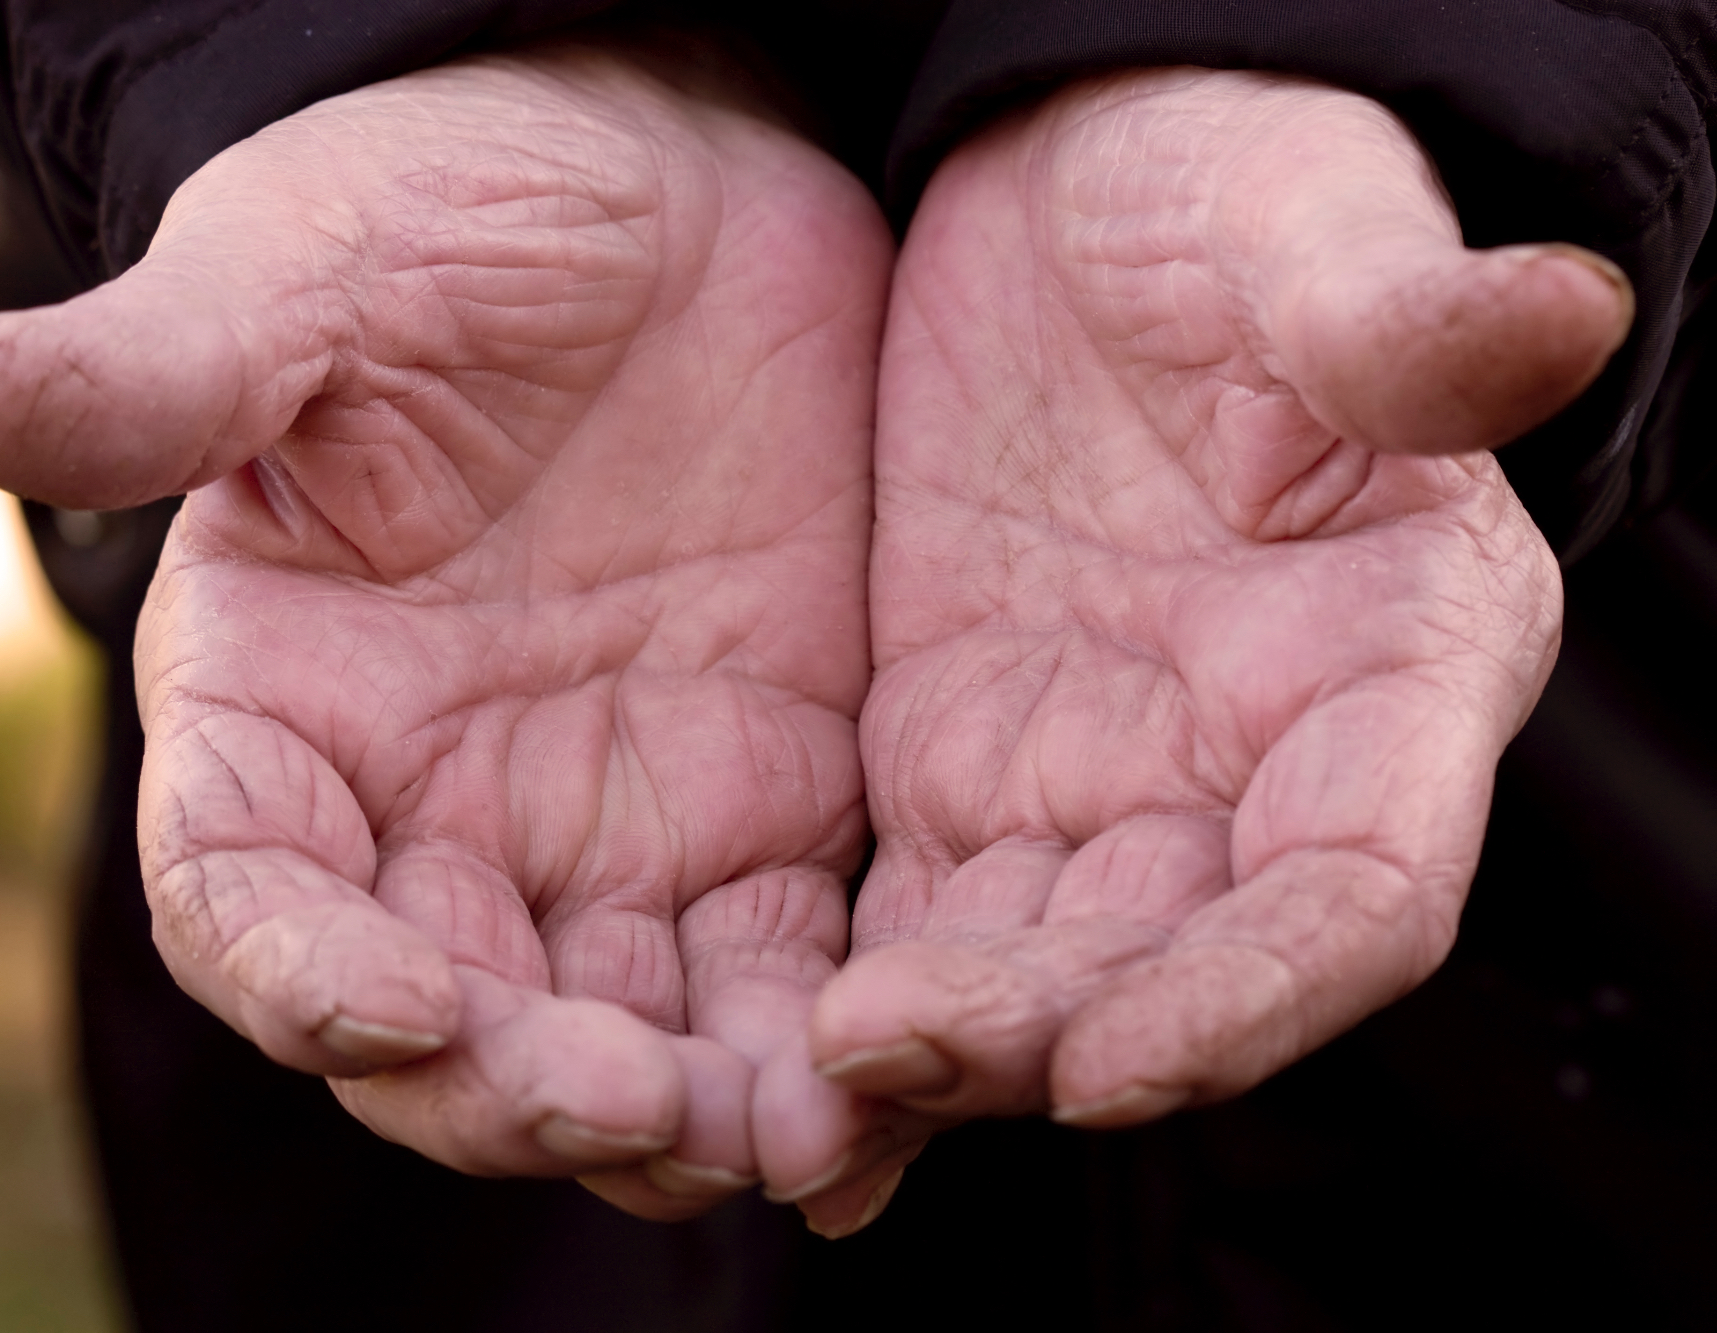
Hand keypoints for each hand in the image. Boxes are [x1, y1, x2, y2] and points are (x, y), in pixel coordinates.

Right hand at [0, 46, 892, 1215]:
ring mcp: (599, 824)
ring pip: (615, 1036)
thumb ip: (166, 371)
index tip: (400, 1005)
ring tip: (772, 1135)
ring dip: (681, 1112)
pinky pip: (777, 971)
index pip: (248, 896)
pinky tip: (867, 1105)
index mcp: (283, 705)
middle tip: (627, 1106)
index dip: (301, 976)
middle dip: (518, 1089)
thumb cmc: (445, 205)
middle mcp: (428, 802)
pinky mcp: (759, 808)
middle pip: (441, 1021)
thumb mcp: (304, 271)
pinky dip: (811, 1054)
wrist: (665, 179)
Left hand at [757, 67, 1625, 1235]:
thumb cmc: (1221, 195)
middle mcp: (1252, 764)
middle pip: (1173, 969)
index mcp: (1390, 660)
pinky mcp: (957, 767)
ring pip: (1034, 972)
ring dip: (939, 1049)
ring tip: (806, 1089)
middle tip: (886, 1055)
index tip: (1118, 1065)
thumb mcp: (1302, 223)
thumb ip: (1394, 315)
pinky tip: (772, 1066)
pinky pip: (916, 921)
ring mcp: (1097, 780)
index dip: (1255, 994)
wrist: (1074, 196)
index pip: (1356, 889)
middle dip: (1047, 1039)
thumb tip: (1555, 314)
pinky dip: (859, 1007)